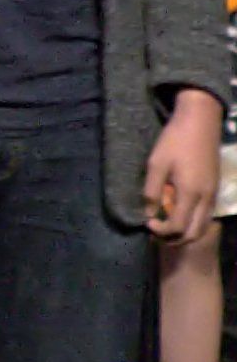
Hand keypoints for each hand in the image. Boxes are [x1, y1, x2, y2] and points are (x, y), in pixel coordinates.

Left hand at [146, 94, 222, 243]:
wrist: (200, 122)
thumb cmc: (175, 141)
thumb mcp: (156, 164)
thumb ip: (151, 191)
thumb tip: (148, 213)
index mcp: (191, 193)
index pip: (178, 227)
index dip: (161, 231)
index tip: (147, 223)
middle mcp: (206, 198)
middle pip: (194, 233)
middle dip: (174, 239)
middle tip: (156, 231)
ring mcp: (213, 194)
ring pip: (203, 226)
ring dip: (185, 233)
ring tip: (166, 225)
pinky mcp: (215, 189)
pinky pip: (207, 216)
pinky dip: (194, 222)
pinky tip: (179, 213)